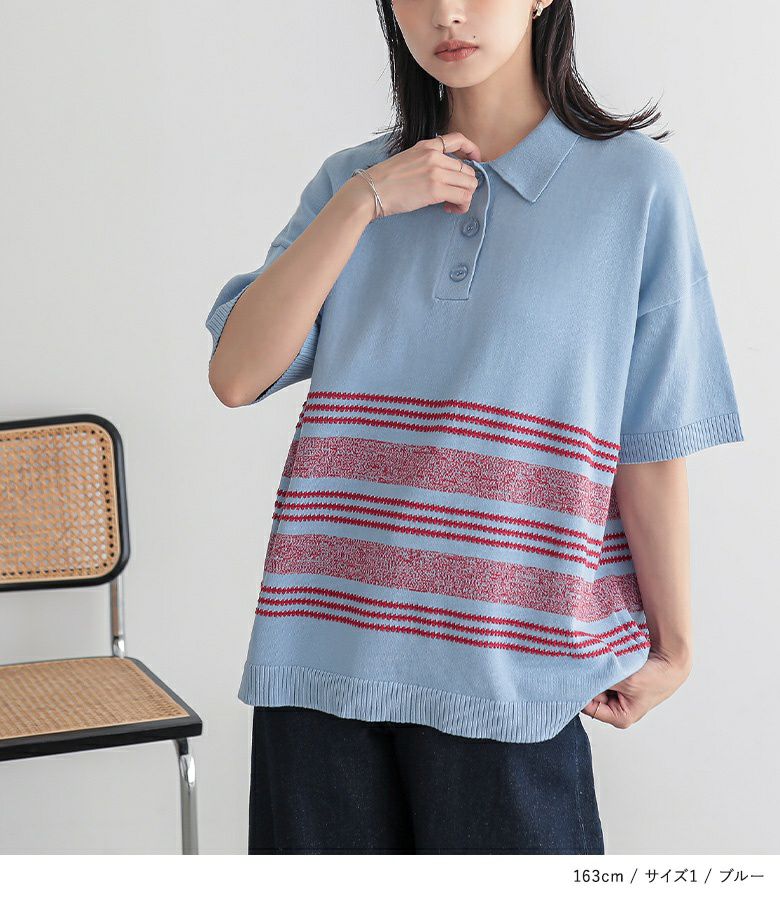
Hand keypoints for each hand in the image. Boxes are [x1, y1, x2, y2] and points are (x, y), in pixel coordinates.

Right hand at [355, 131, 481, 216]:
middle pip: (468, 170)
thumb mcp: (408, 159)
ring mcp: (436, 172)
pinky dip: (461, 206)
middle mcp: (435, 156)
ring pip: (469, 184)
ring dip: (465, 197)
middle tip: (455, 197)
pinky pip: (463, 197)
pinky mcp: (435, 190)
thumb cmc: (385, 180)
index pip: (458, 140)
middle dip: (466, 185)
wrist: (371, 191)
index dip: (472, 150)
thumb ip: (427, 161)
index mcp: (427, 146)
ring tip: (453, 205)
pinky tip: (450, 209)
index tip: (475, 160)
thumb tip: (445, 175)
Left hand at [580, 647, 691, 728]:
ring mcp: (618, 696)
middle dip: (589, 682)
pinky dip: (602, 669)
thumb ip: (601, 682)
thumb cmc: (656, 678)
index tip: (573, 679)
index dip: (580, 693)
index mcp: (620, 718)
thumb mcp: (625, 682)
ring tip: (598, 663)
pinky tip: (603, 661)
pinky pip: (603, 677)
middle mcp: (617, 710)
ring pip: (596, 685)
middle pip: (591, 696)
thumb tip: (578, 680)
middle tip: (585, 667)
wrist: (671, 661)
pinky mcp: (619, 683)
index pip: (589, 708)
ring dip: (596, 674)